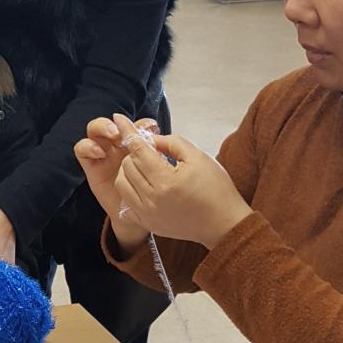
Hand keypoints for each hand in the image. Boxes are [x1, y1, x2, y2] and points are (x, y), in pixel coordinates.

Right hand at [75, 114, 159, 254]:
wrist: (143, 215)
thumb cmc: (155, 193)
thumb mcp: (163, 174)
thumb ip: (163, 157)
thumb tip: (161, 140)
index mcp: (139, 145)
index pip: (138, 126)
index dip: (142, 124)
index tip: (150, 129)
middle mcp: (119, 146)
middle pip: (114, 123)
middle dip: (118, 123)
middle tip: (124, 131)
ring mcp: (104, 154)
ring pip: (95, 130)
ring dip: (102, 128)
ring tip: (113, 135)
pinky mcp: (92, 166)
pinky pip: (82, 150)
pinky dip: (88, 146)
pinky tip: (99, 153)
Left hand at [117, 127, 250, 249]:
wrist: (223, 223)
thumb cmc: (216, 189)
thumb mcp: (198, 157)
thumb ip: (171, 142)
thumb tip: (150, 139)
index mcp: (166, 180)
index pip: (138, 150)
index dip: (129, 131)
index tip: (119, 118)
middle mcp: (152, 199)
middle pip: (127, 165)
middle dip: (136, 153)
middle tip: (153, 152)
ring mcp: (148, 214)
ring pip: (122, 184)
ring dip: (130, 171)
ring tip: (148, 169)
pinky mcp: (149, 224)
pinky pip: (126, 204)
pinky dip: (131, 191)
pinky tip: (145, 186)